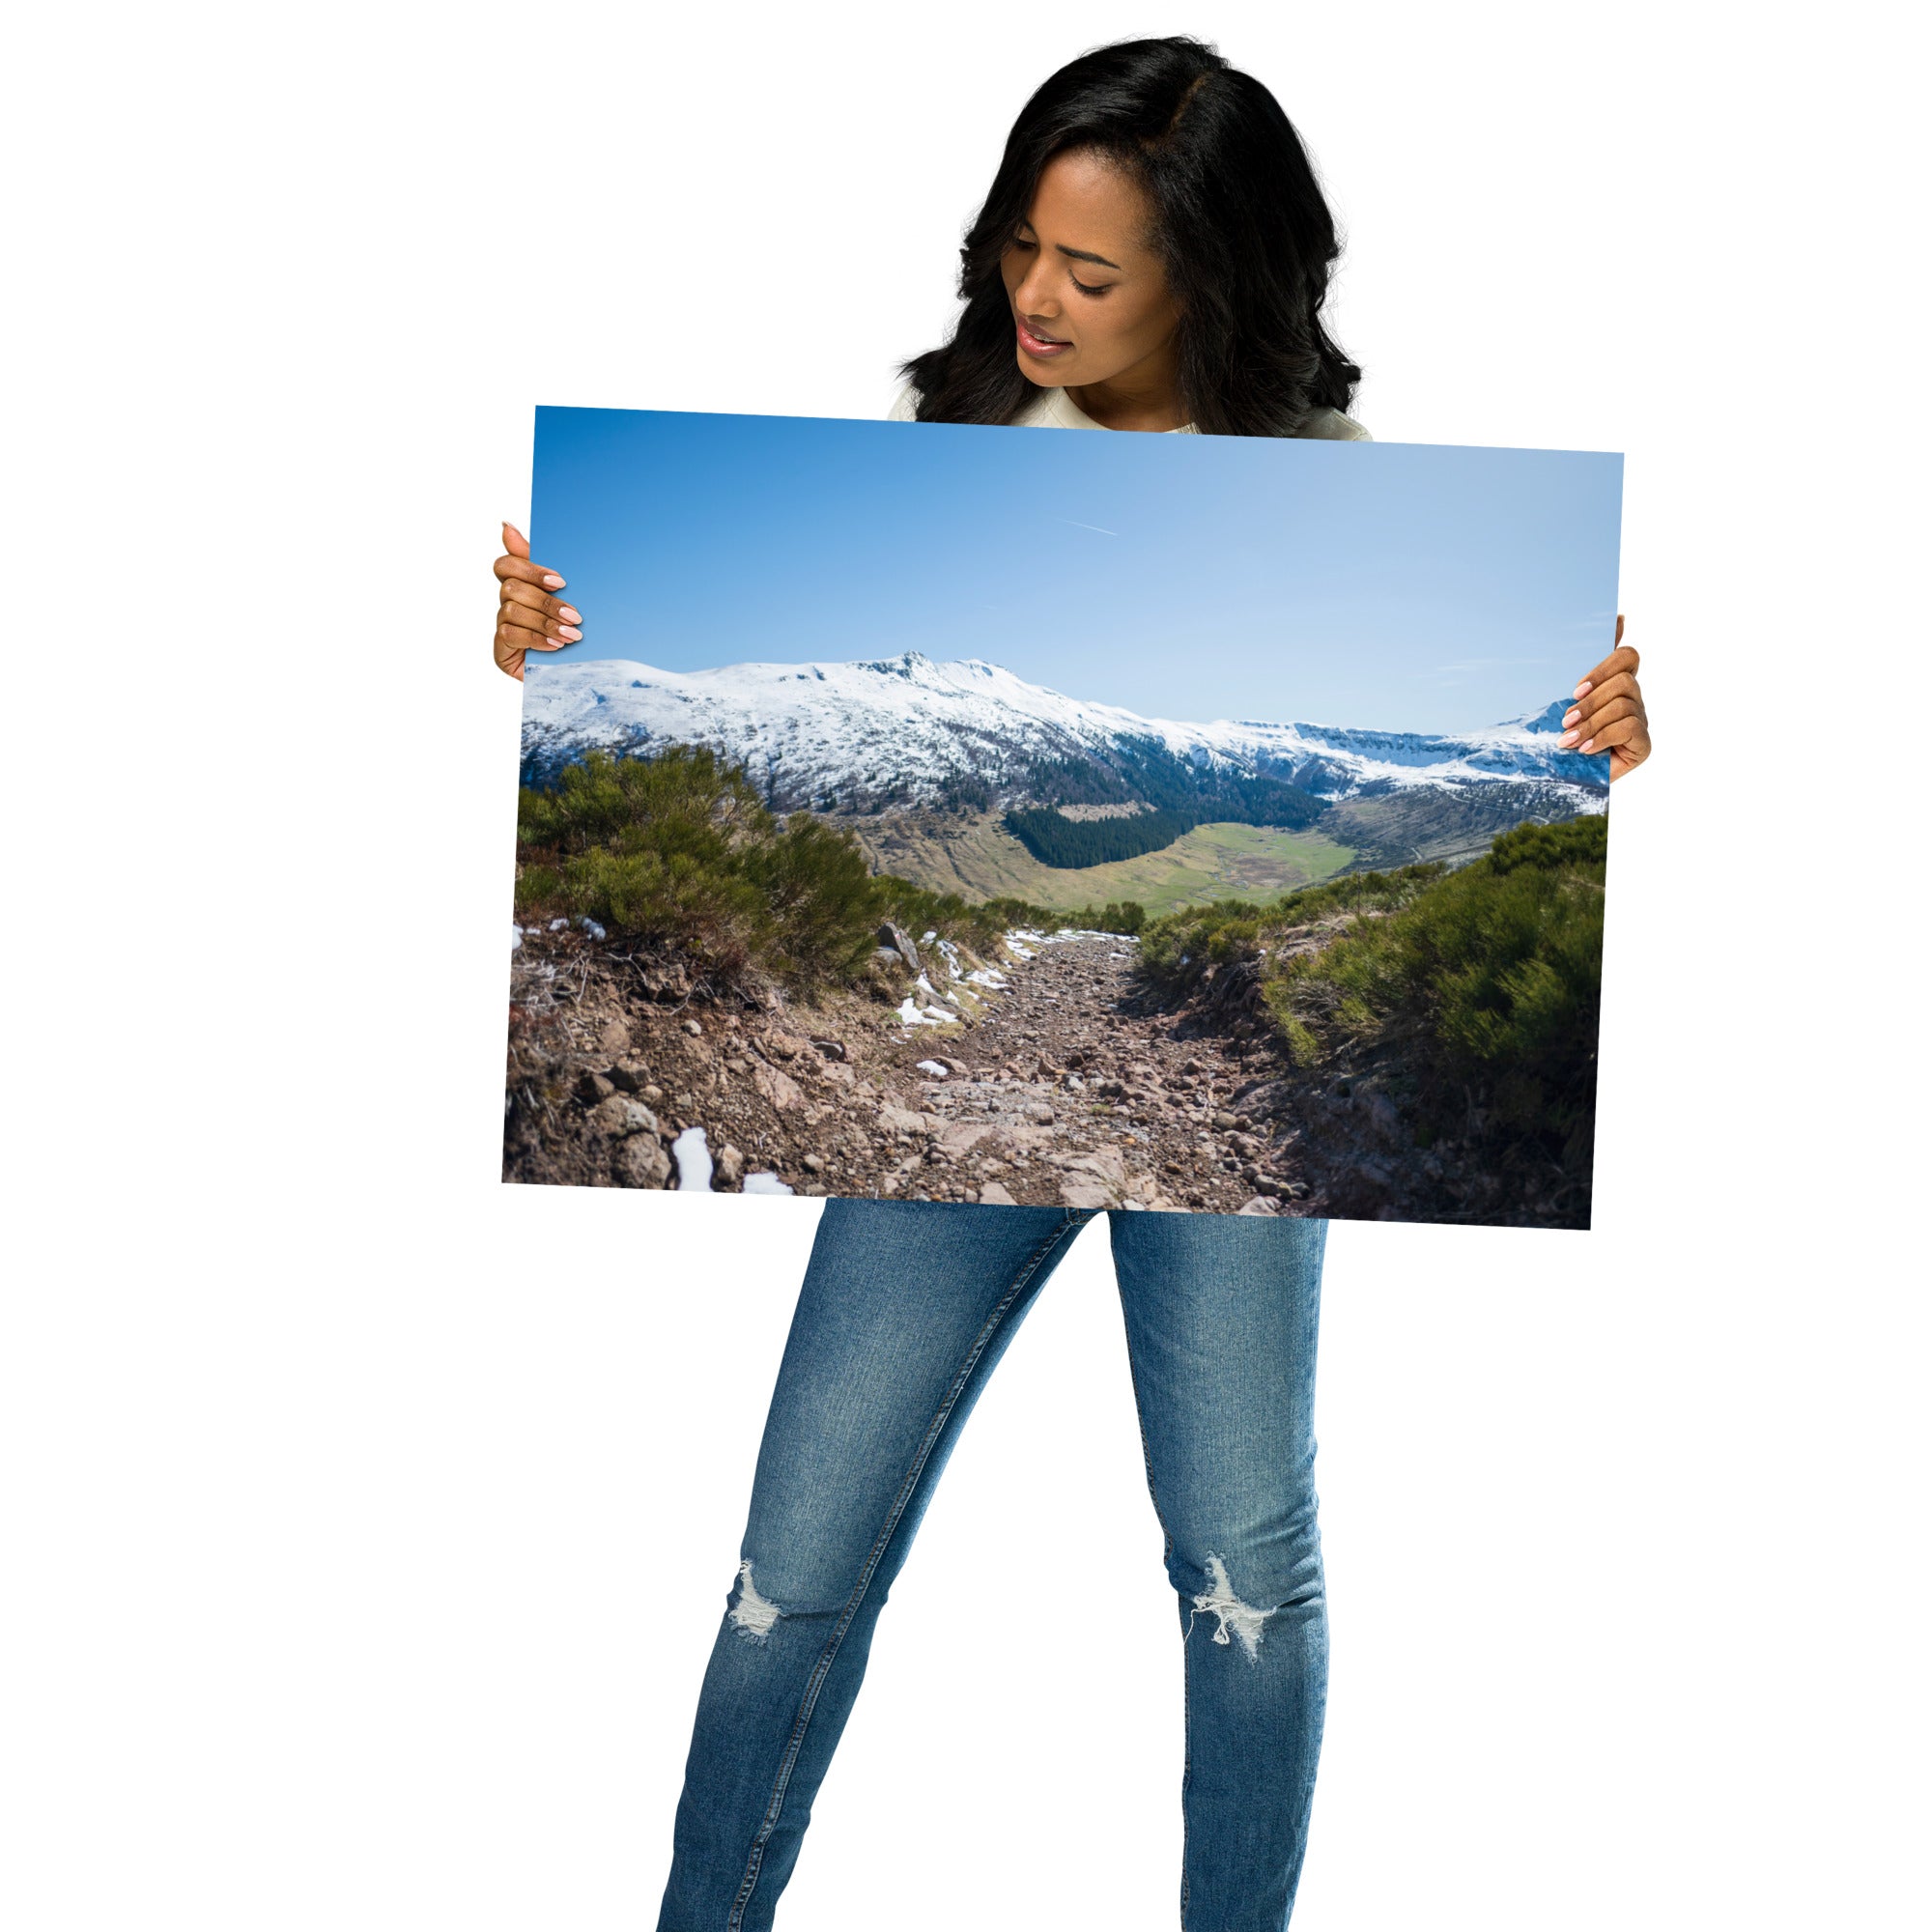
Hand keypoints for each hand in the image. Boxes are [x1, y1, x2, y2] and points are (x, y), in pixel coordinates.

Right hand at [492, 521, 580, 681]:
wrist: (580, 673)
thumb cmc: (574, 629)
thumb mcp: (568, 594)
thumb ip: (543, 563)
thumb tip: (505, 525)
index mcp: (522, 585)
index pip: (506, 565)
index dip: (530, 569)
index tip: (560, 582)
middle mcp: (508, 603)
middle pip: (511, 587)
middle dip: (546, 602)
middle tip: (576, 615)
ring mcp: (503, 626)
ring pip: (511, 610)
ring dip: (545, 622)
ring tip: (572, 636)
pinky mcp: (500, 650)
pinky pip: (509, 634)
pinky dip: (536, 639)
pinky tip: (556, 647)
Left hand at [1561, 616, 1650, 780]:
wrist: (1561, 780)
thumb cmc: (1561, 736)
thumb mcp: (1562, 701)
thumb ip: (1581, 668)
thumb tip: (1617, 617)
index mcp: (1615, 684)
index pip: (1627, 656)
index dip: (1604, 666)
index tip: (1575, 689)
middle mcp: (1633, 699)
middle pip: (1625, 680)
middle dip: (1590, 700)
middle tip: (1565, 720)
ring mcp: (1641, 721)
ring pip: (1624, 704)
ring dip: (1591, 722)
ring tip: (1568, 740)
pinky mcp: (1643, 744)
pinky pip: (1630, 727)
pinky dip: (1603, 737)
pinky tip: (1585, 750)